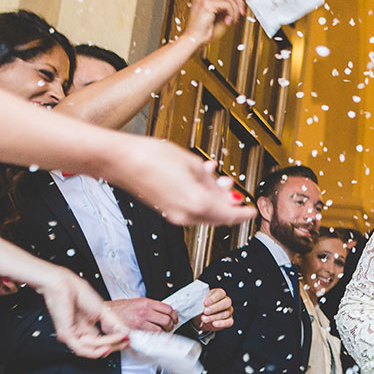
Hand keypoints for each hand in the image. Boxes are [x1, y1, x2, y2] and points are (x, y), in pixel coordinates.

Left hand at [35, 268, 129, 358]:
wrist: (64, 285)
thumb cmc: (77, 291)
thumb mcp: (103, 310)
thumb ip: (114, 323)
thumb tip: (125, 333)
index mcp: (87, 327)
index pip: (103, 342)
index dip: (116, 343)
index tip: (127, 341)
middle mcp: (80, 333)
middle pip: (99, 349)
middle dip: (115, 346)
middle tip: (125, 342)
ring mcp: (73, 335)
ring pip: (93, 350)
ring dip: (108, 345)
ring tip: (118, 338)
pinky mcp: (67, 335)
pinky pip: (83, 348)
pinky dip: (97, 348)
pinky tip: (106, 345)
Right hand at [105, 297, 178, 332]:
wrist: (105, 313)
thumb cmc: (118, 308)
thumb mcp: (136, 302)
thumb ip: (149, 307)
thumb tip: (162, 313)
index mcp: (146, 303)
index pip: (168, 309)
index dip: (174, 316)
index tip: (174, 319)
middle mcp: (144, 312)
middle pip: (167, 320)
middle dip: (170, 326)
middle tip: (168, 328)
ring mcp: (139, 322)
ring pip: (160, 330)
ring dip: (163, 334)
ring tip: (161, 334)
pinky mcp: (134, 332)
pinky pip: (150, 338)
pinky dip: (153, 339)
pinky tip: (153, 339)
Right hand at [106, 137, 255, 226]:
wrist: (121, 160)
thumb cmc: (150, 157)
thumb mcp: (191, 163)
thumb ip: (211, 180)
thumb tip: (222, 188)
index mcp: (197, 204)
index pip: (230, 214)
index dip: (244, 212)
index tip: (252, 210)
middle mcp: (186, 215)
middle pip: (218, 216)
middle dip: (229, 204)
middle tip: (235, 191)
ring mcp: (174, 214)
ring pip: (204, 213)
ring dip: (214, 199)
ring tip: (217, 179)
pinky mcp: (165, 210)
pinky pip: (190, 208)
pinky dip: (199, 197)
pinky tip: (199, 179)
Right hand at [180, 0, 247, 45]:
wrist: (195, 39)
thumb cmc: (205, 30)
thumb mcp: (220, 14)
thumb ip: (227, 4)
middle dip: (238, 0)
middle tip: (242, 11)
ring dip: (235, 9)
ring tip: (233, 19)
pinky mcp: (206, 4)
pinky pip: (227, 4)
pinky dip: (231, 13)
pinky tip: (228, 21)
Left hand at [194, 287, 232, 331]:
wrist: (201, 318)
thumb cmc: (201, 307)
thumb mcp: (199, 302)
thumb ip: (198, 301)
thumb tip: (193, 301)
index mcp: (219, 294)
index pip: (220, 293)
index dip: (213, 298)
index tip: (205, 303)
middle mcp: (226, 301)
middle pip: (226, 302)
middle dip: (215, 308)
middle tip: (205, 311)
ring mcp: (229, 311)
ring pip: (225, 313)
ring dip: (214, 317)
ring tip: (204, 319)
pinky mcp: (229, 320)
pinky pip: (229, 322)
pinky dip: (221, 323)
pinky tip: (214, 324)